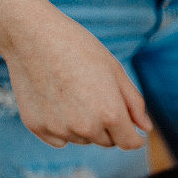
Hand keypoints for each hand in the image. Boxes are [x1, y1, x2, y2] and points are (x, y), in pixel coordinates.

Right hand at [0, 0, 151, 148]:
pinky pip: (60, 140)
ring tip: (75, 95)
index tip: (135, 134)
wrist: (32, 34)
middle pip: (107, 141)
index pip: (129, 143)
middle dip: (109, 127)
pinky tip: (58, 103)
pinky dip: (63, 128)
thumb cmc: (78, 48)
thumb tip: (146, 128)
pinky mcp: (38, 127)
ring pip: (84, 140)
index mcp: (110, 113)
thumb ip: (134, 103)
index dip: (134, 138)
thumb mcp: (115, 71)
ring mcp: (59, 128)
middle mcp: (85, 126)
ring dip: (85, 127)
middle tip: (97, 98)